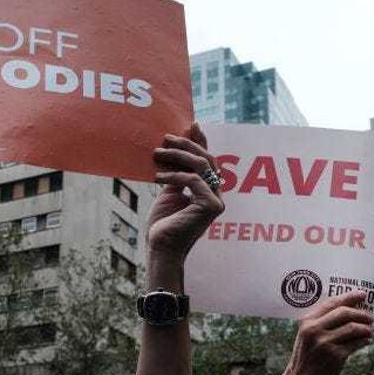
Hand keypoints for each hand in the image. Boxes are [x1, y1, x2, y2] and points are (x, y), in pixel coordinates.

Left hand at [148, 123, 224, 259]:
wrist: (161, 249)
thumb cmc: (163, 226)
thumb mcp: (169, 194)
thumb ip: (177, 176)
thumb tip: (173, 153)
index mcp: (208, 192)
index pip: (207, 161)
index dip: (201, 141)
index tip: (192, 125)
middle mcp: (216, 196)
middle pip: (208, 160)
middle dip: (187, 145)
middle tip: (167, 137)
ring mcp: (216, 201)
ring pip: (202, 166)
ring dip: (178, 155)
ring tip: (157, 152)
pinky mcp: (211, 206)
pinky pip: (194, 180)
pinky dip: (175, 175)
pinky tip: (158, 176)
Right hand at [281, 290, 373, 374]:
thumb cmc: (306, 358)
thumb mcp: (306, 336)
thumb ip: (322, 322)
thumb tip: (349, 310)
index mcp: (307, 322)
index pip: (331, 303)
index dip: (349, 297)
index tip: (362, 295)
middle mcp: (315, 330)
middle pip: (345, 313)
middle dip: (361, 313)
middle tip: (370, 317)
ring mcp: (325, 343)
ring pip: (353, 328)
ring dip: (365, 328)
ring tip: (369, 331)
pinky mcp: (335, 356)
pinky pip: (356, 343)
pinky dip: (364, 340)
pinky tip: (366, 341)